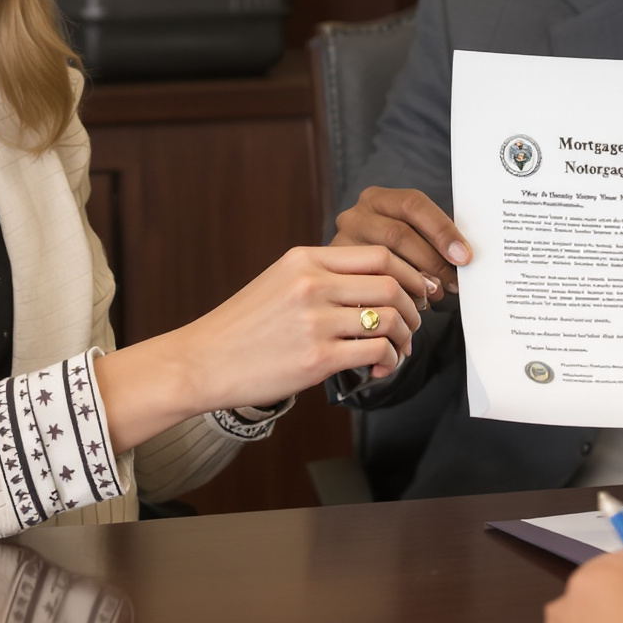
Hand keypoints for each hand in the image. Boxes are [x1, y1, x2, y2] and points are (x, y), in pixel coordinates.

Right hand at [98, 245, 425, 449]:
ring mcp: (315, 321)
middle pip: (390, 284)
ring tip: (399, 350)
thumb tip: (374, 284)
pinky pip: (376, 353)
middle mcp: (311, 284)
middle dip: (413, 306)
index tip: (421, 289)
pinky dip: (389, 362)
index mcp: (304, 259)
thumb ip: (321, 275)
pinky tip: (380, 369)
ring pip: (389, 319)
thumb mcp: (278, 281)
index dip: (411, 272)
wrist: (201, 362)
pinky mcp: (317, 358)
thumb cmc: (241, 327)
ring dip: (405, 338)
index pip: (379, 253)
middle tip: (414, 324)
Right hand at [332, 186, 469, 297]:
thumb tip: (460, 259)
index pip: (413, 204)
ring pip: (383, 262)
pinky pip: (370, 286)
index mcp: (377, 199)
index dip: (441, 229)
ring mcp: (339, 245)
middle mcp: (354, 217)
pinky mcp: (332, 275)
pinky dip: (396, 298)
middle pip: (398, 233)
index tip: (464, 256)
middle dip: (432, 260)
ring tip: (434, 295)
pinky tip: (410, 306)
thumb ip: (429, 240)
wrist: (343, 284)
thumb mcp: (407, 237)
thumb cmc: (392, 258)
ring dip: (415, 281)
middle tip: (453, 283)